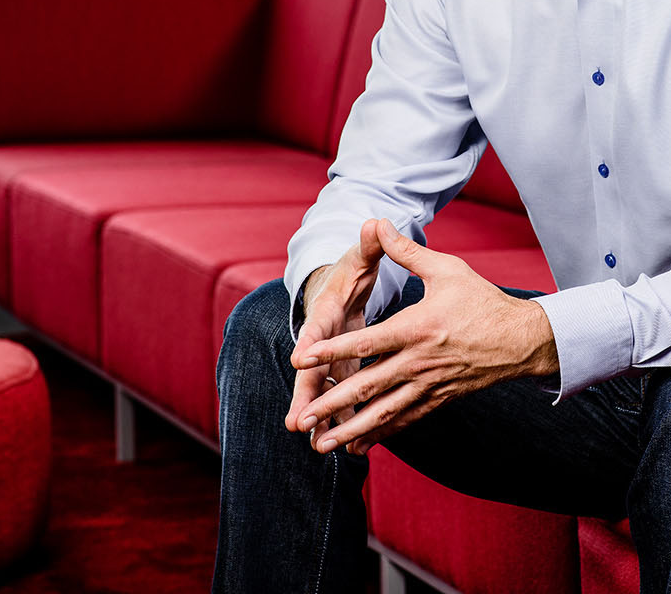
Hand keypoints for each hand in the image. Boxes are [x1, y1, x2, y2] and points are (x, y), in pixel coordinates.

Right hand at [283, 220, 385, 437]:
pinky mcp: (342, 372)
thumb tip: (373, 222)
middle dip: (305, 396)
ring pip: (325, 391)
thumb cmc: (349, 272)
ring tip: (320, 445)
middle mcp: (323, 341)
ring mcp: (331, 360)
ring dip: (323, 417)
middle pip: (311, 371)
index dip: (308, 342)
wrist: (338, 288)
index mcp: (327, 311)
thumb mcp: (359, 258)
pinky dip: (344, 419)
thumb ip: (369, 245)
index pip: (315, 326)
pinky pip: (342, 398)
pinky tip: (349, 447)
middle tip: (297, 422)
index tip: (299, 358)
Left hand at [292, 219, 558, 455]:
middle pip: (368, 386)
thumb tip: (379, 223)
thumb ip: (407, 251)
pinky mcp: (437, 399)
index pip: (365, 343)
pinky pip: (403, 420)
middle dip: (332, 404)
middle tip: (302, 418)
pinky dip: (379, 435)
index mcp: (416, 328)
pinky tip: (358, 447)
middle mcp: (419, 362)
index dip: (330, 351)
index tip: (301, 359)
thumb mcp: (446, 269)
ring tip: (321, 446)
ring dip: (350, 430)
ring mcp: (428, 385)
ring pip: (383, 413)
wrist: (521, 340)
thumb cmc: (482, 301)